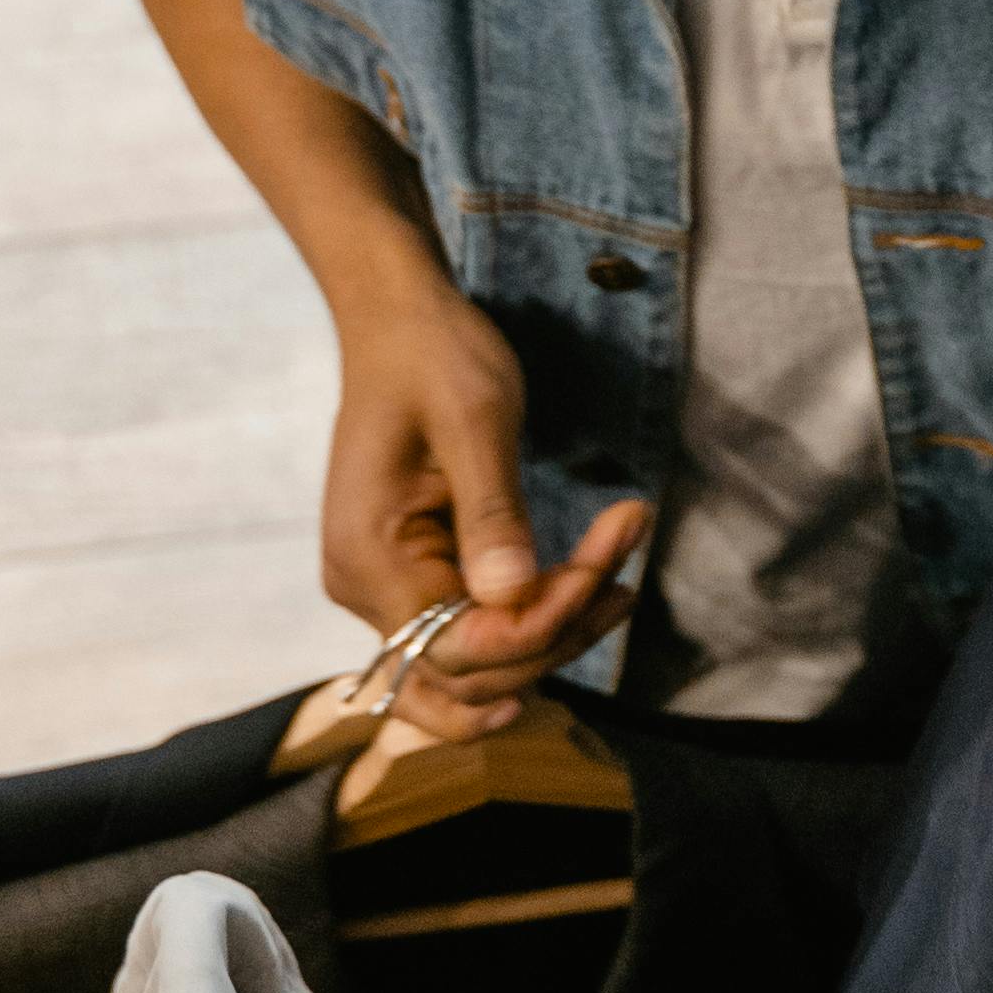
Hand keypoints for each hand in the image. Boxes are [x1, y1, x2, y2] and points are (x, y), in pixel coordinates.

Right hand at [322, 275, 647, 742]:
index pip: (458, 647)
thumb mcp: (475, 420)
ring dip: (552, 636)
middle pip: (469, 671)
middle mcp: (365, 590)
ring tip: (622, 585)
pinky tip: (584, 595)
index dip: (540, 626)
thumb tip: (514, 598)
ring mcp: (383, 589)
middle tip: (626, 564)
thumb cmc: (435, 356)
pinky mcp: (412, 577)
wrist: (399, 321)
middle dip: (558, 631)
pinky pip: (469, 631)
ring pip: (474, 664)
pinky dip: (529, 621)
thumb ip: (493, 512)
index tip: (609, 568)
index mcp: (369, 557)